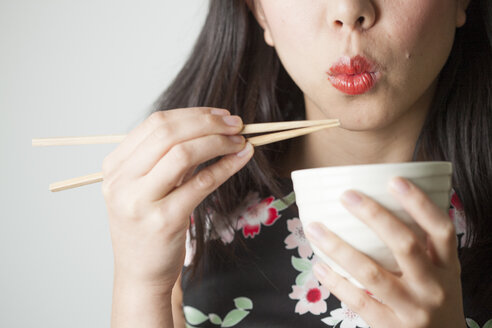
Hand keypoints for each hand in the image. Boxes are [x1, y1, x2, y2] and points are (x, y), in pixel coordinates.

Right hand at [101, 107, 253, 291]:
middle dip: (208, 123)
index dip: (193, 115)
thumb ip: (168, 158)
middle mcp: (122, 181)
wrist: (140, 273)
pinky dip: (226, 166)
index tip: (220, 115)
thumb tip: (212, 128)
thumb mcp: (147, 187)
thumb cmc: (147, 226)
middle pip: (168, 132)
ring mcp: (141, 202)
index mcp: (115, 167)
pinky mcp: (165, 220)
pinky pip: (201, 183)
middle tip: (236, 124)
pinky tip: (241, 158)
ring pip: (183, 153)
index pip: (155, 124)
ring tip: (240, 141)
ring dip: (218, 142)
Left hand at [305, 177, 465, 327]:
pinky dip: (336, 282)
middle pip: (405, 245)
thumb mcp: (441, 274)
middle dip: (374, 216)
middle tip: (347, 195)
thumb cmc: (434, 300)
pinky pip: (359, 301)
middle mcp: (433, 286)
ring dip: (339, 248)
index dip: (419, 203)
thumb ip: (422, 247)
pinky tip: (319, 266)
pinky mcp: (390, 326)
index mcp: (447, 267)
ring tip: (315, 228)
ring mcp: (413, 309)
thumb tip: (381, 206)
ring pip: (372, 274)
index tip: (394, 179)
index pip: (440, 229)